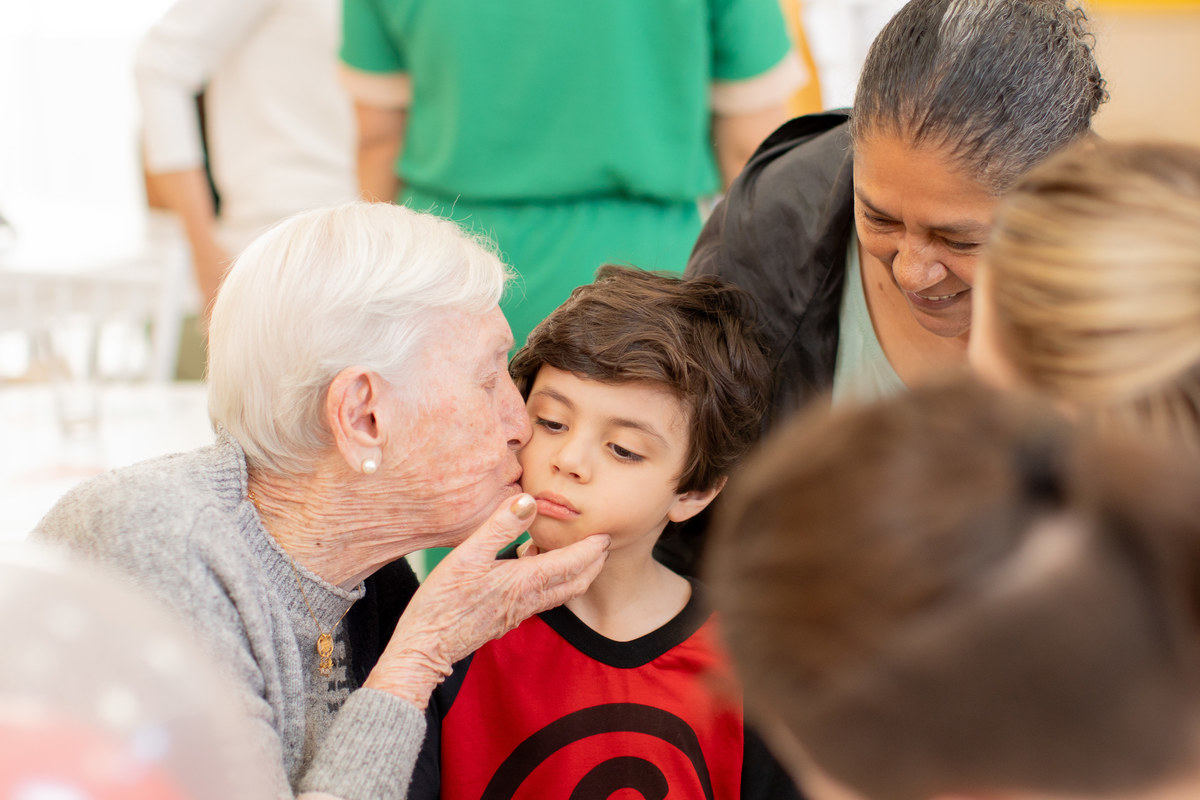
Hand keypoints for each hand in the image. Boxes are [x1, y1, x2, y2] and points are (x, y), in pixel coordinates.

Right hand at [364, 494, 608, 707]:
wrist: (426, 646)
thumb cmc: (443, 602)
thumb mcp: (468, 555)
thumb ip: (500, 526)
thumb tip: (528, 499)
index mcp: (525, 581)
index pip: (572, 563)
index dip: (591, 548)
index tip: (605, 533)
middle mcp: (529, 599)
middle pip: (575, 582)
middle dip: (593, 563)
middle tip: (601, 543)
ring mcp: (518, 611)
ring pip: (560, 592)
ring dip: (575, 573)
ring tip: (576, 552)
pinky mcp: (506, 618)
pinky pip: (541, 597)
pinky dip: (551, 580)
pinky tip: (532, 566)